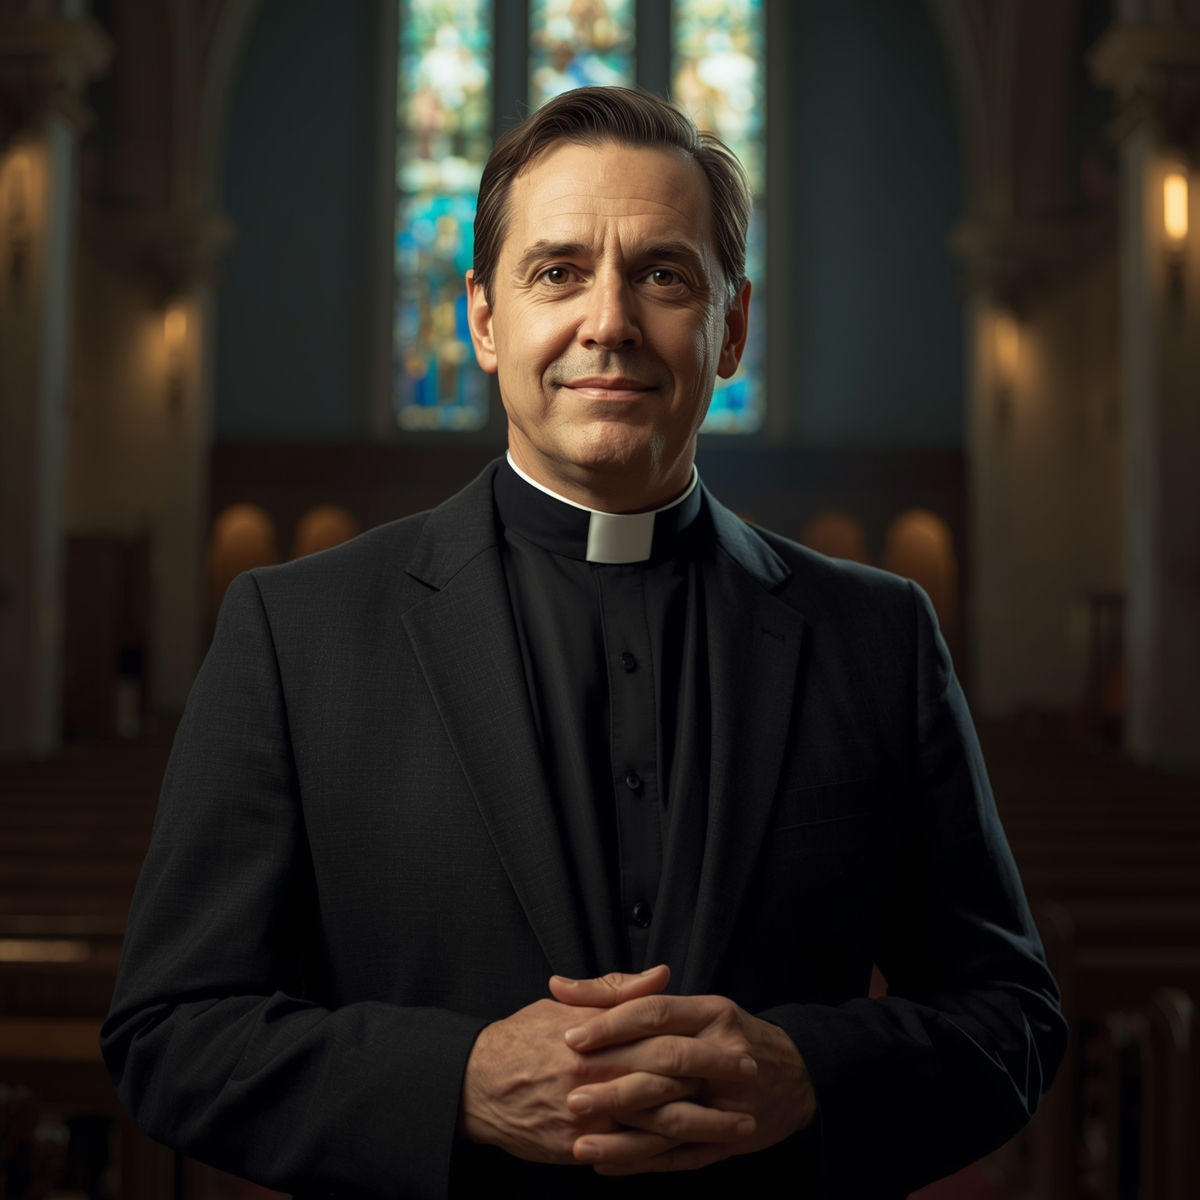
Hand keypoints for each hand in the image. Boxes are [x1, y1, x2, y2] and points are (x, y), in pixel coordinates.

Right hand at [459, 967, 754, 1164]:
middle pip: (666, 1083)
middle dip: (713, 1085)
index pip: (659, 1040)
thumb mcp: (565, 1004)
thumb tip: (662, 975)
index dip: (702, 1044)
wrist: (475, 1087)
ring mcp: (586, 1120)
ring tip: (742, 1127)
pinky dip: (666, 1155)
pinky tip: (697, 1152)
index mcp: (594, 1040)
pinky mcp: (577, 1149)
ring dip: (704, 1128)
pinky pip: (631, 1156)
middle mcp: (593, 1080)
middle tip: (752, 1083)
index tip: (738, 1043)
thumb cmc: (521, 1039)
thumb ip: (617, 991)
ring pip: (656, 1127)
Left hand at [559, 986, 816, 1173]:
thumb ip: (623, 995)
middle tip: (570, 1096)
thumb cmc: (728, 1035)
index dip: (613, 1024)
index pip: (656, 1012)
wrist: (795, 1075)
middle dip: (615, 1083)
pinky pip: (682, 1155)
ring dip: (625, 1137)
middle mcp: (724, 1051)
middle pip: (664, 1064)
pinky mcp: (729, 1138)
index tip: (571, 1038)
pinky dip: (642, 1163)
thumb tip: (560, 987)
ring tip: (580, 1145)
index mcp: (711, 1012)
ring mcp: (731, 1099)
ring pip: (672, 1119)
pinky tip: (607, 1165)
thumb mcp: (689, 1006)